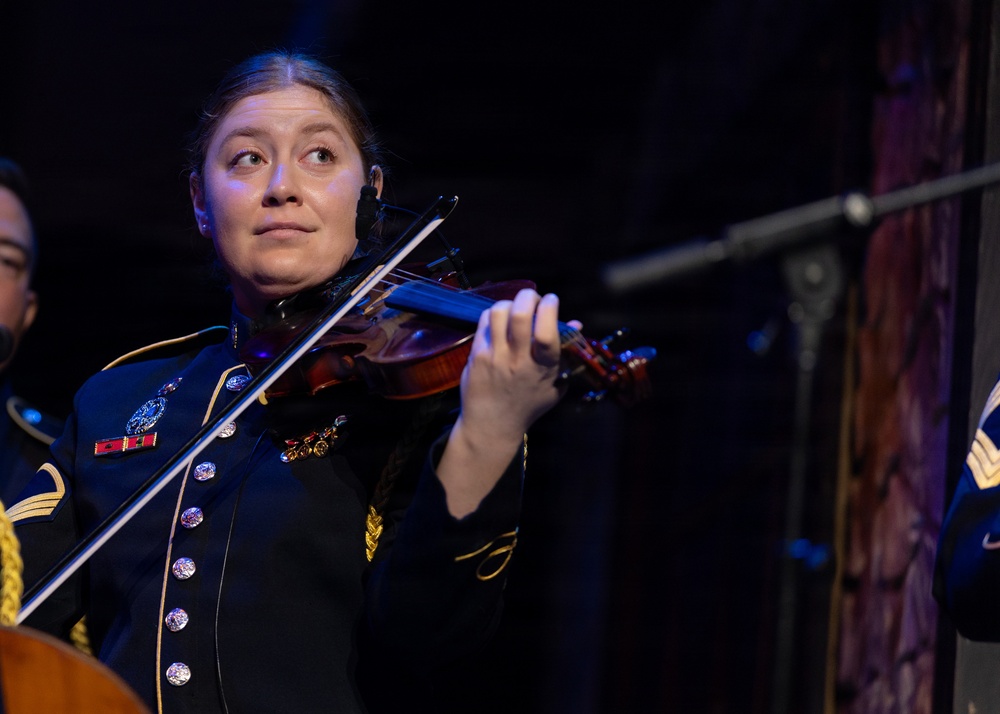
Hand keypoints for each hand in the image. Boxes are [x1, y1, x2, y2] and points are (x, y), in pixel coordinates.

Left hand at [437, 288, 569, 516]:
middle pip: (521, 315)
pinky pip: (484, 323)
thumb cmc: (527, 406)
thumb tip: (577, 323)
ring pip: (498, 313)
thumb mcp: (554, 386)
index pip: (548, 333)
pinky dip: (493, 314)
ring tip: (514, 308)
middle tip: (532, 298)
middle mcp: (519, 361)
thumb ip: (566, 356)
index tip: (552, 299)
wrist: (491, 426)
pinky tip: (499, 320)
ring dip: (509, 303)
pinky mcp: (477, 355)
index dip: (550, 308)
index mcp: (543, 368)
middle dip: (528, 296)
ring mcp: (495, 357)